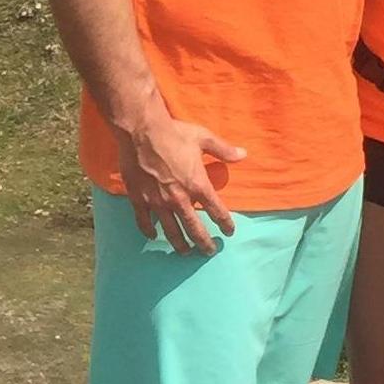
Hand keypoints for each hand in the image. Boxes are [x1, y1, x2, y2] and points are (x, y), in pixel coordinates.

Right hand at [113, 105, 246, 253]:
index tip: (229, 231)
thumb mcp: (203, 138)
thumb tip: (243, 154)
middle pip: (195, 229)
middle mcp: (180, 199)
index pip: (217, 212)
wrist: (141, 130)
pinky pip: (144, 221)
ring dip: (180, 244)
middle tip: (209, 251)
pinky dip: (149, 231)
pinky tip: (153, 236)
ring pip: (171, 231)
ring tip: (185, 252)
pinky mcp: (139, 199)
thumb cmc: (173, 133)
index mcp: (198, 185)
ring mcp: (158, 202)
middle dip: (204, 243)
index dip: (226, 224)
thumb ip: (223, 150)